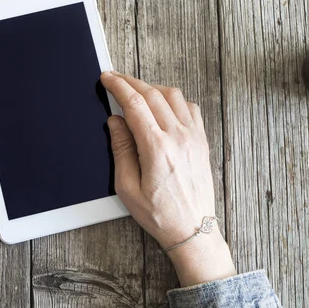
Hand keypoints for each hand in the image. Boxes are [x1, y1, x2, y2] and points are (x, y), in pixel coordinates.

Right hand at [101, 71, 235, 286]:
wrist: (192, 229)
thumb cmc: (159, 214)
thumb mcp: (127, 187)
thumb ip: (121, 150)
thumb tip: (115, 122)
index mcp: (156, 148)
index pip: (134, 103)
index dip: (118, 86)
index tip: (107, 78)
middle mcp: (178, 137)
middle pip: (152, 94)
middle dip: (130, 81)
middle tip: (116, 78)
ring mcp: (193, 137)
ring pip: (173, 95)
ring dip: (152, 88)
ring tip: (137, 91)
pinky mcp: (201, 141)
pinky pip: (190, 108)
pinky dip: (174, 100)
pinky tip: (163, 106)